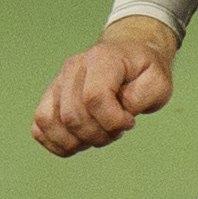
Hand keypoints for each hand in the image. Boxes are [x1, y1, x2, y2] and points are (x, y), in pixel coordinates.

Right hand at [35, 17, 178, 156]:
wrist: (131, 56)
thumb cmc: (144, 71)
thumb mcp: (159, 81)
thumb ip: (142, 96)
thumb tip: (120, 111)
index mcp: (102, 59)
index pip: (95, 98)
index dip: (112, 120)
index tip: (129, 123)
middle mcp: (74, 67)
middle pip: (72, 115)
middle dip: (98, 135)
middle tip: (117, 132)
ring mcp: (57, 82)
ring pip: (49, 121)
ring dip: (76, 141)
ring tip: (98, 136)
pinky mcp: (50, 97)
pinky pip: (39, 126)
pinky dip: (56, 142)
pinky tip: (79, 142)